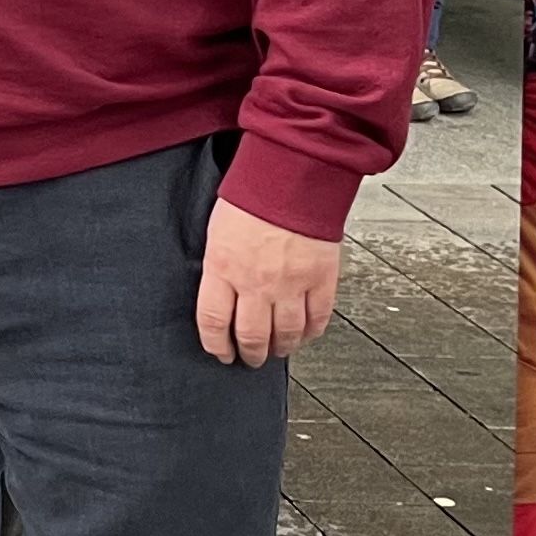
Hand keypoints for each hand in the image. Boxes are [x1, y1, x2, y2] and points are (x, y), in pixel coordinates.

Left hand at [195, 196, 339, 366]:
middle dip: (250, 354)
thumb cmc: (252, 197)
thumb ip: (219, 267)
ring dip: (281, 348)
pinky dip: (311, 333)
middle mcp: (256, 283)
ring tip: (277, 351)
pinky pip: (318, 319)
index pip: (213, 322)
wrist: (293, 176)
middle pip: (252, 336)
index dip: (216, 345)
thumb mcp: (217, 232)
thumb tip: (220, 295)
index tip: (220, 352)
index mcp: (223, 268)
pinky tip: (305, 335)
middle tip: (250, 358)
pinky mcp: (321, 279)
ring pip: (287, 334)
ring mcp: (291, 284)